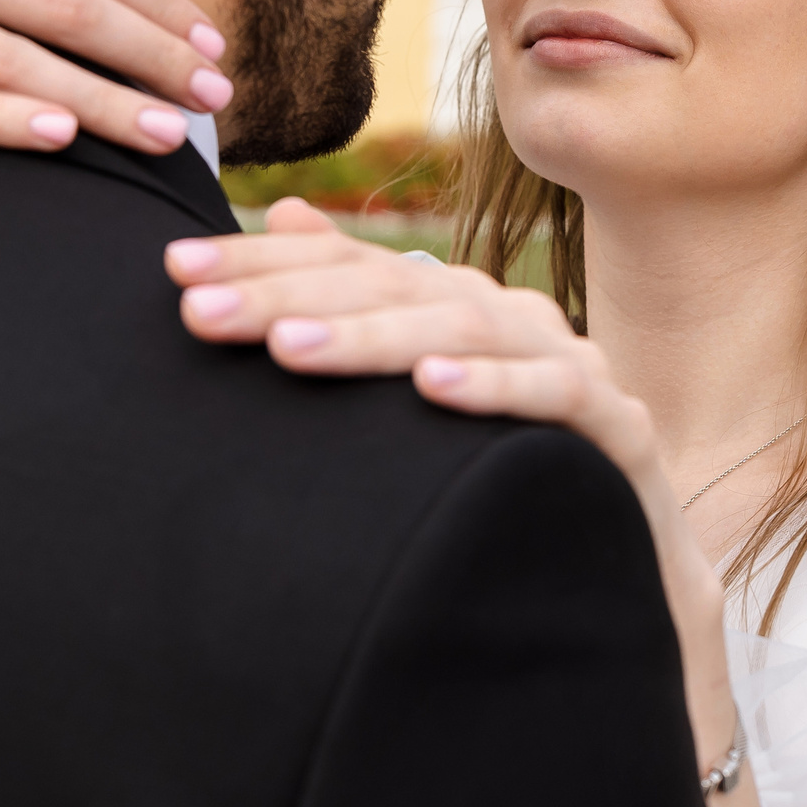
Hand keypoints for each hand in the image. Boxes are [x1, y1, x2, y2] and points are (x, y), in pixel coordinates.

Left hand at [163, 199, 770, 806]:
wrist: (634, 592)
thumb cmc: (500, 500)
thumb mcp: (408, 423)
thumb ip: (356, 319)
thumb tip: (284, 214)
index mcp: (455, 309)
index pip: (350, 264)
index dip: (262, 260)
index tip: (171, 269)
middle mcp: (512, 322)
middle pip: (395, 284)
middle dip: (291, 294)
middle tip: (200, 309)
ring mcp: (572, 369)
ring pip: (467, 325)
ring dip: (374, 336)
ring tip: (289, 347)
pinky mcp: (623, 433)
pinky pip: (561, 395)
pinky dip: (498, 385)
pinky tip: (432, 388)